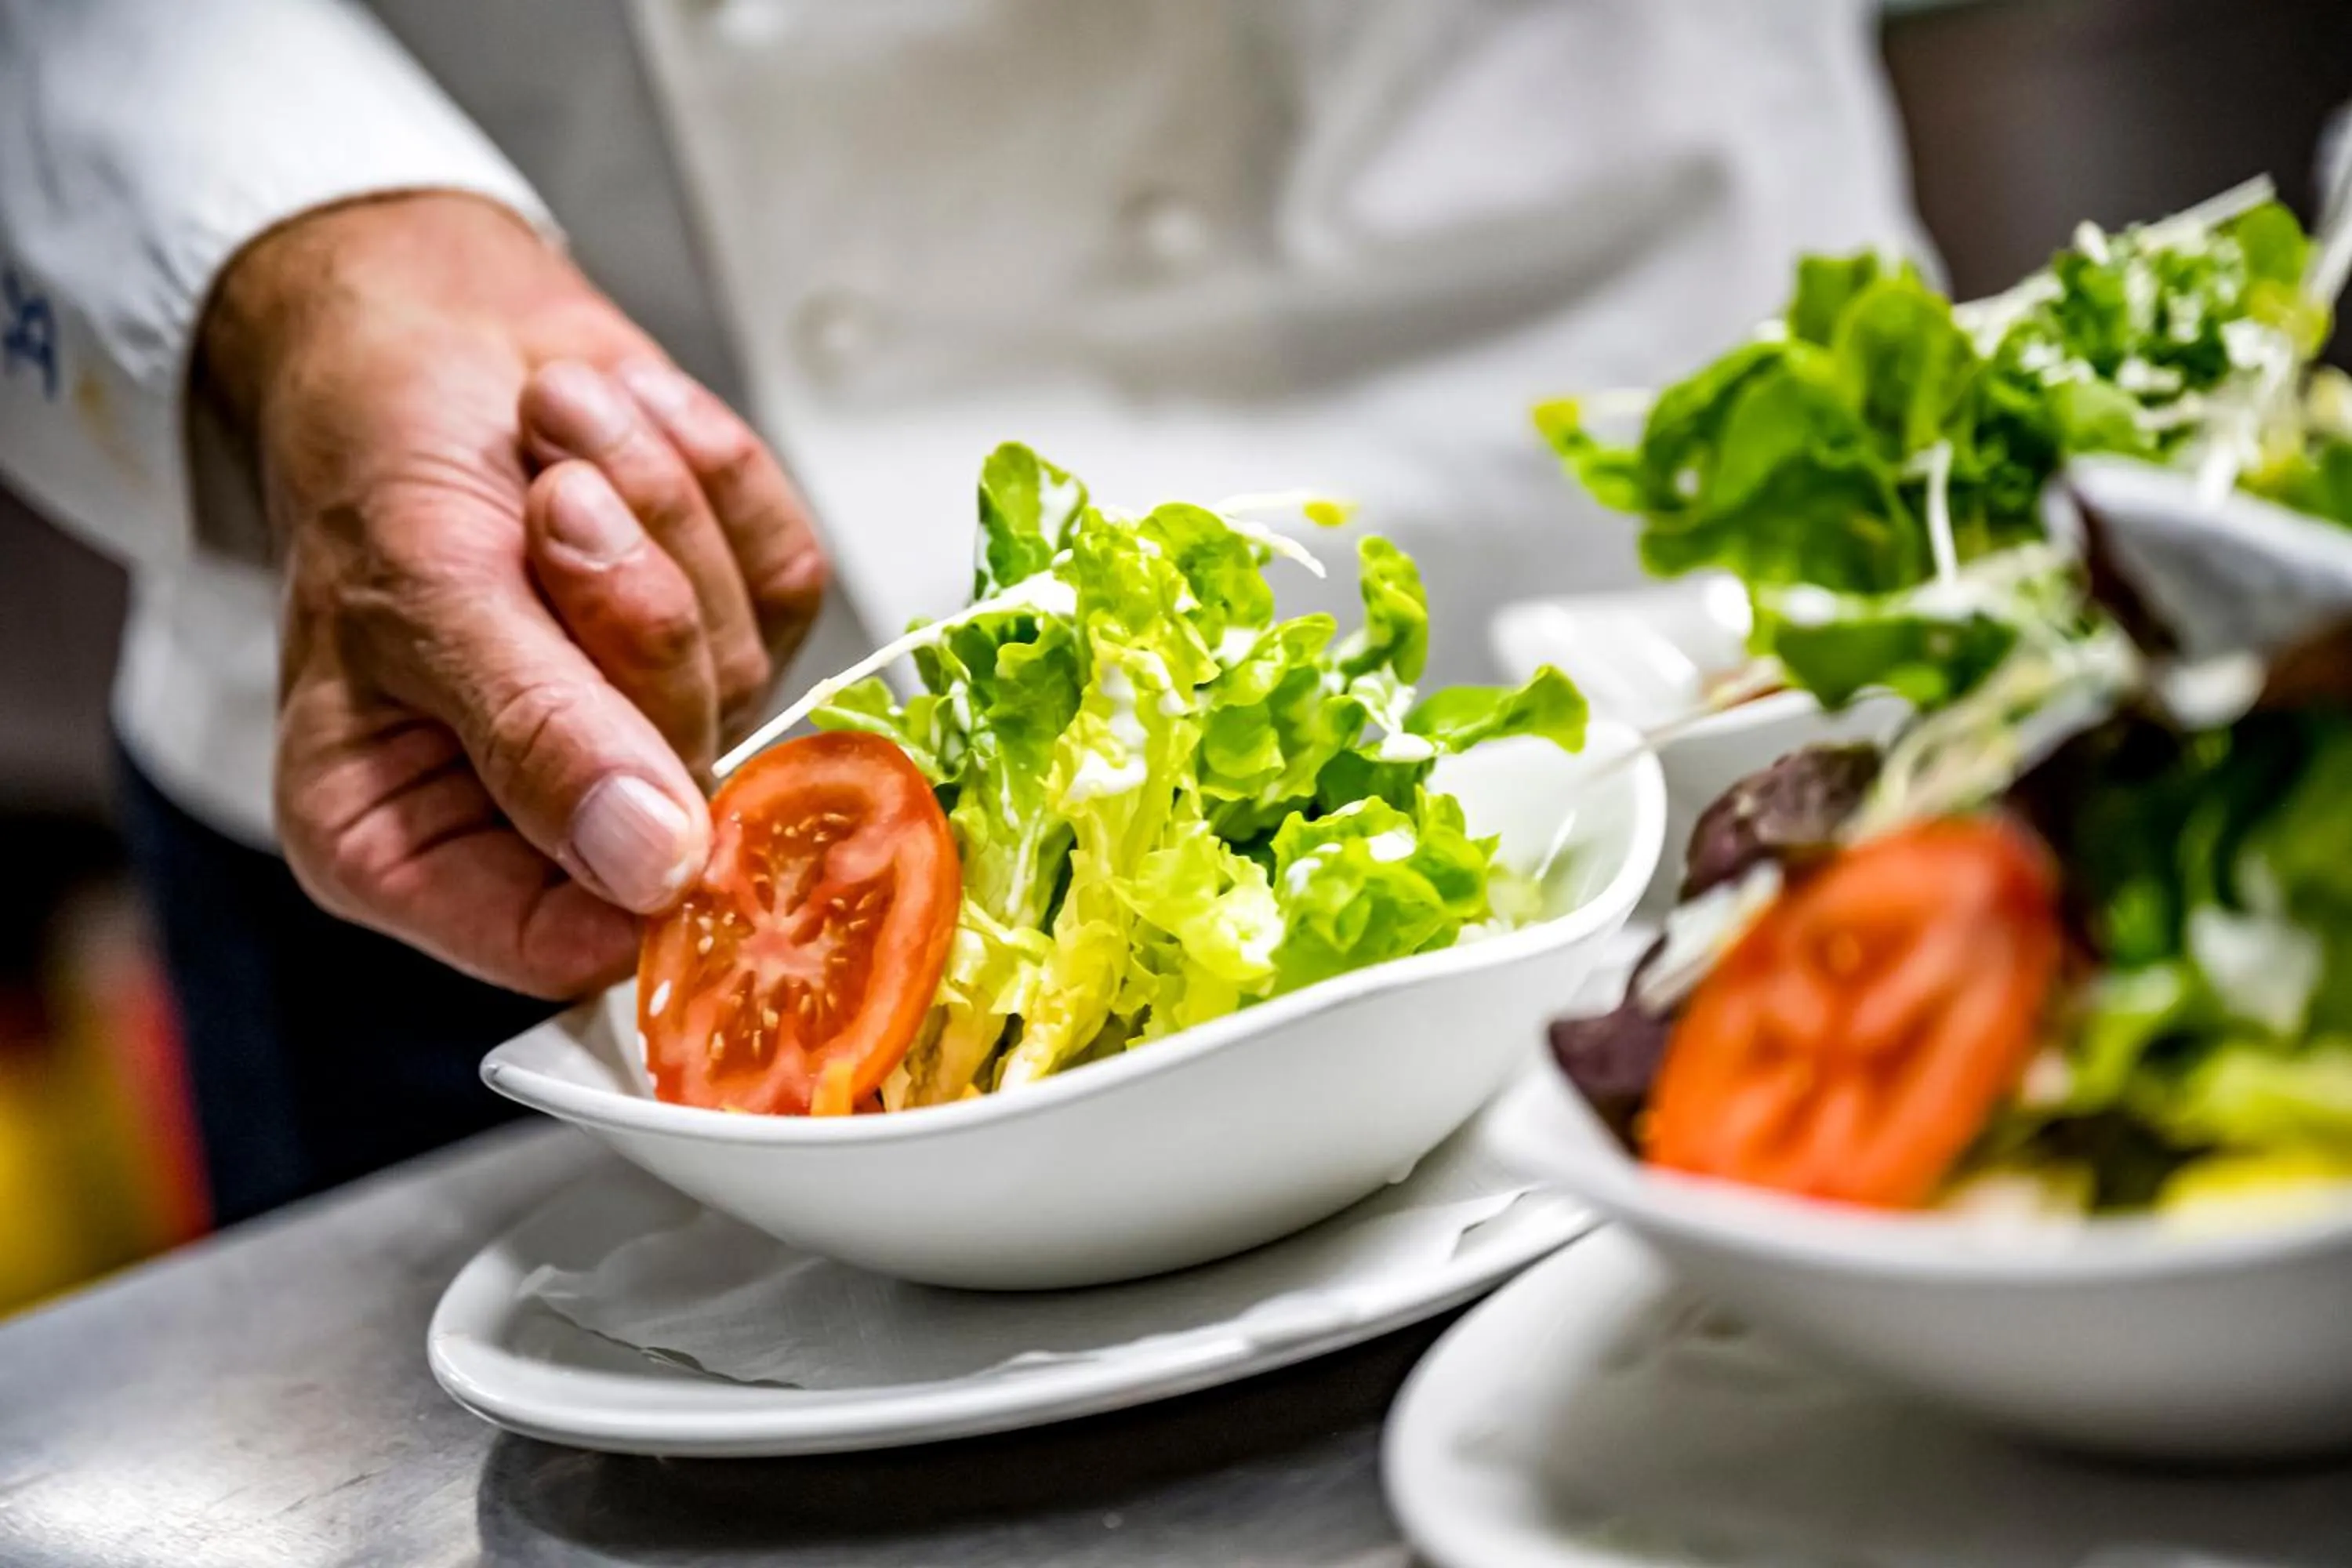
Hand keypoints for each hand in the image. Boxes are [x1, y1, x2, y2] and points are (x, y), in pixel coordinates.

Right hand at [203, 192, 826, 996]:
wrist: (425, 332)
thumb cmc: (374, 463)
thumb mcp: (423, 592)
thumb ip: (537, 735)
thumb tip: (649, 871)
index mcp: (414, 849)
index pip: (571, 946)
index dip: (643, 866)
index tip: (651, 746)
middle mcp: (549, 816)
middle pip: (685, 789)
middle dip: (631, 610)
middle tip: (557, 499)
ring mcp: (658, 725)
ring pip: (745, 666)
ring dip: (662, 512)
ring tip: (561, 431)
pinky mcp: (733, 634)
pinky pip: (786, 575)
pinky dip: (715, 479)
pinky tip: (623, 429)